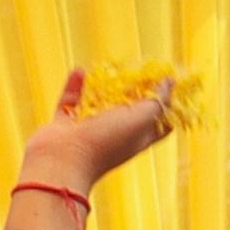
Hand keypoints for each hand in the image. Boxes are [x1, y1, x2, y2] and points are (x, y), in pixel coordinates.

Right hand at [14, 68, 176, 205]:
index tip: (169, 82)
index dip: (168, 103)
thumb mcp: (141, 119)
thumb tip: (170, 82)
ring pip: (99, 103)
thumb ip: (157, 100)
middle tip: (140, 69)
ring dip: (104, 85)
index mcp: (137, 138)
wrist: (59, 162)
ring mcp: (88, 130)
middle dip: (136, 89)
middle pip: (130, 109)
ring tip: (111, 68)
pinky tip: (80, 71)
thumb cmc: (104, 143)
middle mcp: (114, 134)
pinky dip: (74, 86)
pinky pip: (71, 101)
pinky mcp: (65, 125)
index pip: (160, 122)